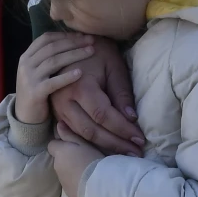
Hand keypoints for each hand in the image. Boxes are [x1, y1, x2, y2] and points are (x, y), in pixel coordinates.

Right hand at [14, 33, 95, 124]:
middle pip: (52, 47)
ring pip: (54, 61)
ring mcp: (29, 78)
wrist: (24, 116)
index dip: (65, 35)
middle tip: (91, 40)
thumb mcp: (38, 71)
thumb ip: (48, 58)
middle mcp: (26, 64)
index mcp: (26, 56)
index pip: (46, 38)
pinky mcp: (35, 93)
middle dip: (73, 42)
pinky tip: (81, 73)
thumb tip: (71, 41)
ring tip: (91, 52)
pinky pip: (53, 82)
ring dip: (74, 54)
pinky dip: (67, 76)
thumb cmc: (37, 91)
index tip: (82, 36)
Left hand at [49, 126, 104, 196]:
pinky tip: (86, 180)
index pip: (52, 145)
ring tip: (86, 169)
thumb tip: (58, 124)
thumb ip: (69, 134)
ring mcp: (61, 179)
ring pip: (64, 171)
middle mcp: (56, 165)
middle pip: (58, 159)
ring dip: (71, 169)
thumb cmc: (92, 159)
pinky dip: (75, 180)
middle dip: (67, 158)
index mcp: (59, 152)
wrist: (98, 185)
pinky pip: (69, 182)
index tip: (72, 145)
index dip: (61, 144)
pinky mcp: (67, 191)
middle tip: (83, 157)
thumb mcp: (84, 143)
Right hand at [50, 36, 143, 156]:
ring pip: (82, 135)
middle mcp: (64, 100)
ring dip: (105, 146)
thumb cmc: (98, 52)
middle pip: (92, 131)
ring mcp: (57, 108)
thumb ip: (121, 93)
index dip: (123, 129)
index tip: (140, 139)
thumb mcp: (113, 67)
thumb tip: (131, 119)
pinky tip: (106, 147)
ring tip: (125, 152)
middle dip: (116, 143)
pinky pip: (74, 132)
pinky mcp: (57, 112)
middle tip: (136, 152)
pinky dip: (91, 142)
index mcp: (79, 86)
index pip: (104, 116)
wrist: (73, 44)